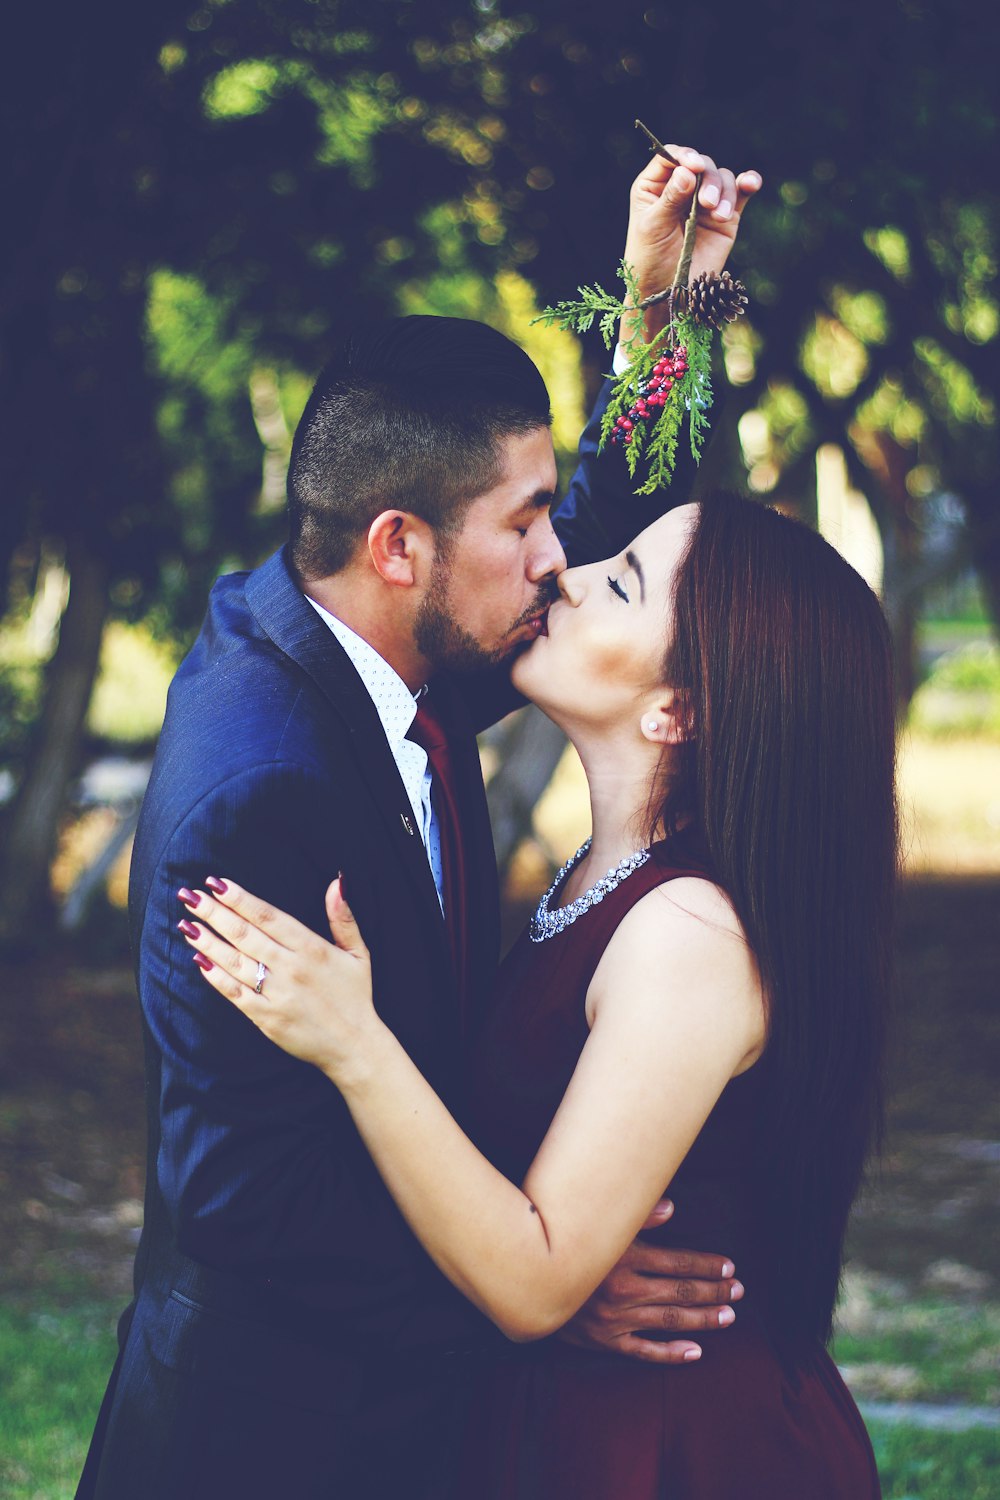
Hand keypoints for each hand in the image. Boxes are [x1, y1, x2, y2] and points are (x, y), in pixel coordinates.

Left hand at [178, 876, 381, 1084]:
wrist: (355, 1046)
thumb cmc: (355, 997)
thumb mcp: (358, 953)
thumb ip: (343, 918)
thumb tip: (336, 882)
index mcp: (312, 948)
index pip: (268, 916)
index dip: (240, 899)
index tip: (216, 883)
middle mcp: (291, 968)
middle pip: (245, 934)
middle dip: (214, 913)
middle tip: (190, 895)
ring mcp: (277, 994)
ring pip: (235, 962)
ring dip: (208, 941)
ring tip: (187, 924)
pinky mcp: (266, 1018)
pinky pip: (235, 993)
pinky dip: (216, 977)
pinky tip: (199, 960)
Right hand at [559, 1200, 742, 1363]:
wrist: (525, 1280)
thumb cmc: (566, 1242)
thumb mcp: (599, 1222)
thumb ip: (636, 1216)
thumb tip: (672, 1209)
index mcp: (625, 1258)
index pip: (679, 1263)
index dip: (707, 1266)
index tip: (729, 1266)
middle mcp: (623, 1291)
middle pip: (680, 1292)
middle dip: (714, 1291)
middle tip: (739, 1291)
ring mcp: (615, 1320)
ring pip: (669, 1320)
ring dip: (702, 1319)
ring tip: (728, 1317)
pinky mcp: (604, 1341)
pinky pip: (644, 1351)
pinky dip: (671, 1353)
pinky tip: (696, 1351)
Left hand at [620, 144, 761, 344]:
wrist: (668, 294)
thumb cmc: (650, 261)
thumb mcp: (652, 227)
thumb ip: (669, 198)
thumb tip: (688, 172)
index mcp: (655, 186)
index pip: (672, 157)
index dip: (685, 156)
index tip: (694, 166)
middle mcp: (681, 188)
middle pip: (702, 166)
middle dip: (707, 180)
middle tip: (706, 205)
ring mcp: (704, 202)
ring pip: (722, 178)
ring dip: (724, 192)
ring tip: (717, 216)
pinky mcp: (725, 217)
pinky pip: (740, 192)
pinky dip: (748, 183)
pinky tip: (751, 183)